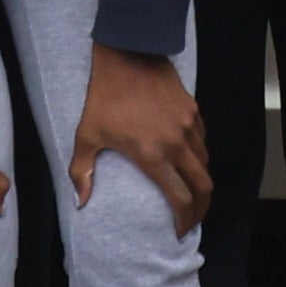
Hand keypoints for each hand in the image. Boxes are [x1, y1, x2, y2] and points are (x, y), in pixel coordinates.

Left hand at [71, 45, 208, 234]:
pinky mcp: (193, 110)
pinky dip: (199, 156)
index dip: (184, 220)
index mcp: (152, 156)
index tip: (180, 231)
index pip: (179, 199)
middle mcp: (176, 144)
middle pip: (203, 186)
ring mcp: (188, 126)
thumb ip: (82, 172)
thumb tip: (80, 202)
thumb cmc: (104, 97)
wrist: (127, 55)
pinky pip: (203, 140)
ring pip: (205, 163)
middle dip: (202, 208)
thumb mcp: (86, 135)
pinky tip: (189, 159)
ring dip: (201, 181)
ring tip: (192, 191)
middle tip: (194, 218)